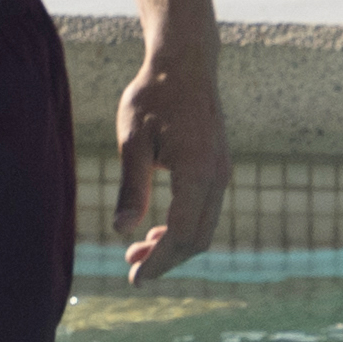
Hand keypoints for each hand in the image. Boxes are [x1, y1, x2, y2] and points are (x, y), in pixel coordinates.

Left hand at [111, 51, 228, 283]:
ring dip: (173, 245)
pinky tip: (155, 228)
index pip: (181, 234)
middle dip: (166, 259)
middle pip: (197, 239)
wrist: (185, 63)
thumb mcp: (133, 140)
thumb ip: (130, 186)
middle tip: (132, 270)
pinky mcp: (217, 167)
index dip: (159, 261)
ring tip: (136, 251)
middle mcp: (217, 177)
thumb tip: (120, 230)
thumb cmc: (154, 96)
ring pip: (203, 227)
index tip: (135, 278)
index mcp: (198, 173)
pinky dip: (182, 227)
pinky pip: (205, 211)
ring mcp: (221, 172)